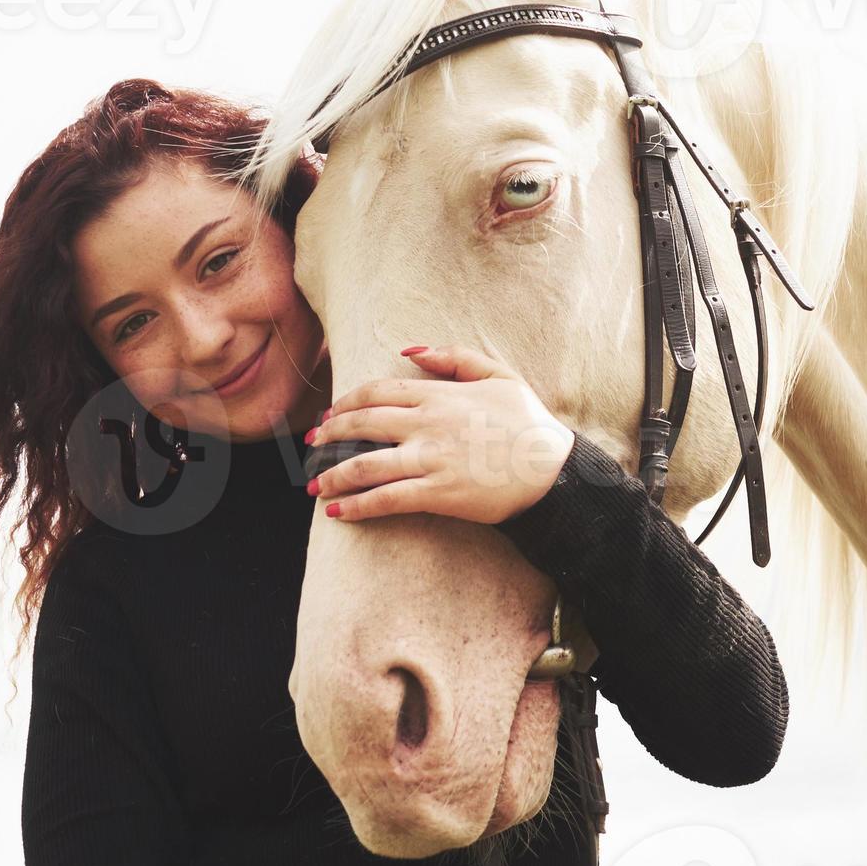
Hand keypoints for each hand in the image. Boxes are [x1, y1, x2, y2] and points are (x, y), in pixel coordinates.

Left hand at [303, 344, 576, 523]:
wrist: (553, 470)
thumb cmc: (528, 422)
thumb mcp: (498, 375)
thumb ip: (454, 357)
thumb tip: (409, 351)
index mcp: (439, 395)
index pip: (377, 392)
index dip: (347, 402)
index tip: (332, 414)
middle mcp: (428, 424)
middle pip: (362, 425)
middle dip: (329, 437)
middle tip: (313, 447)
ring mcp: (431, 459)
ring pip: (365, 466)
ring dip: (333, 476)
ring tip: (316, 486)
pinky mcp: (437, 493)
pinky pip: (386, 499)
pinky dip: (357, 507)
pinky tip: (338, 513)